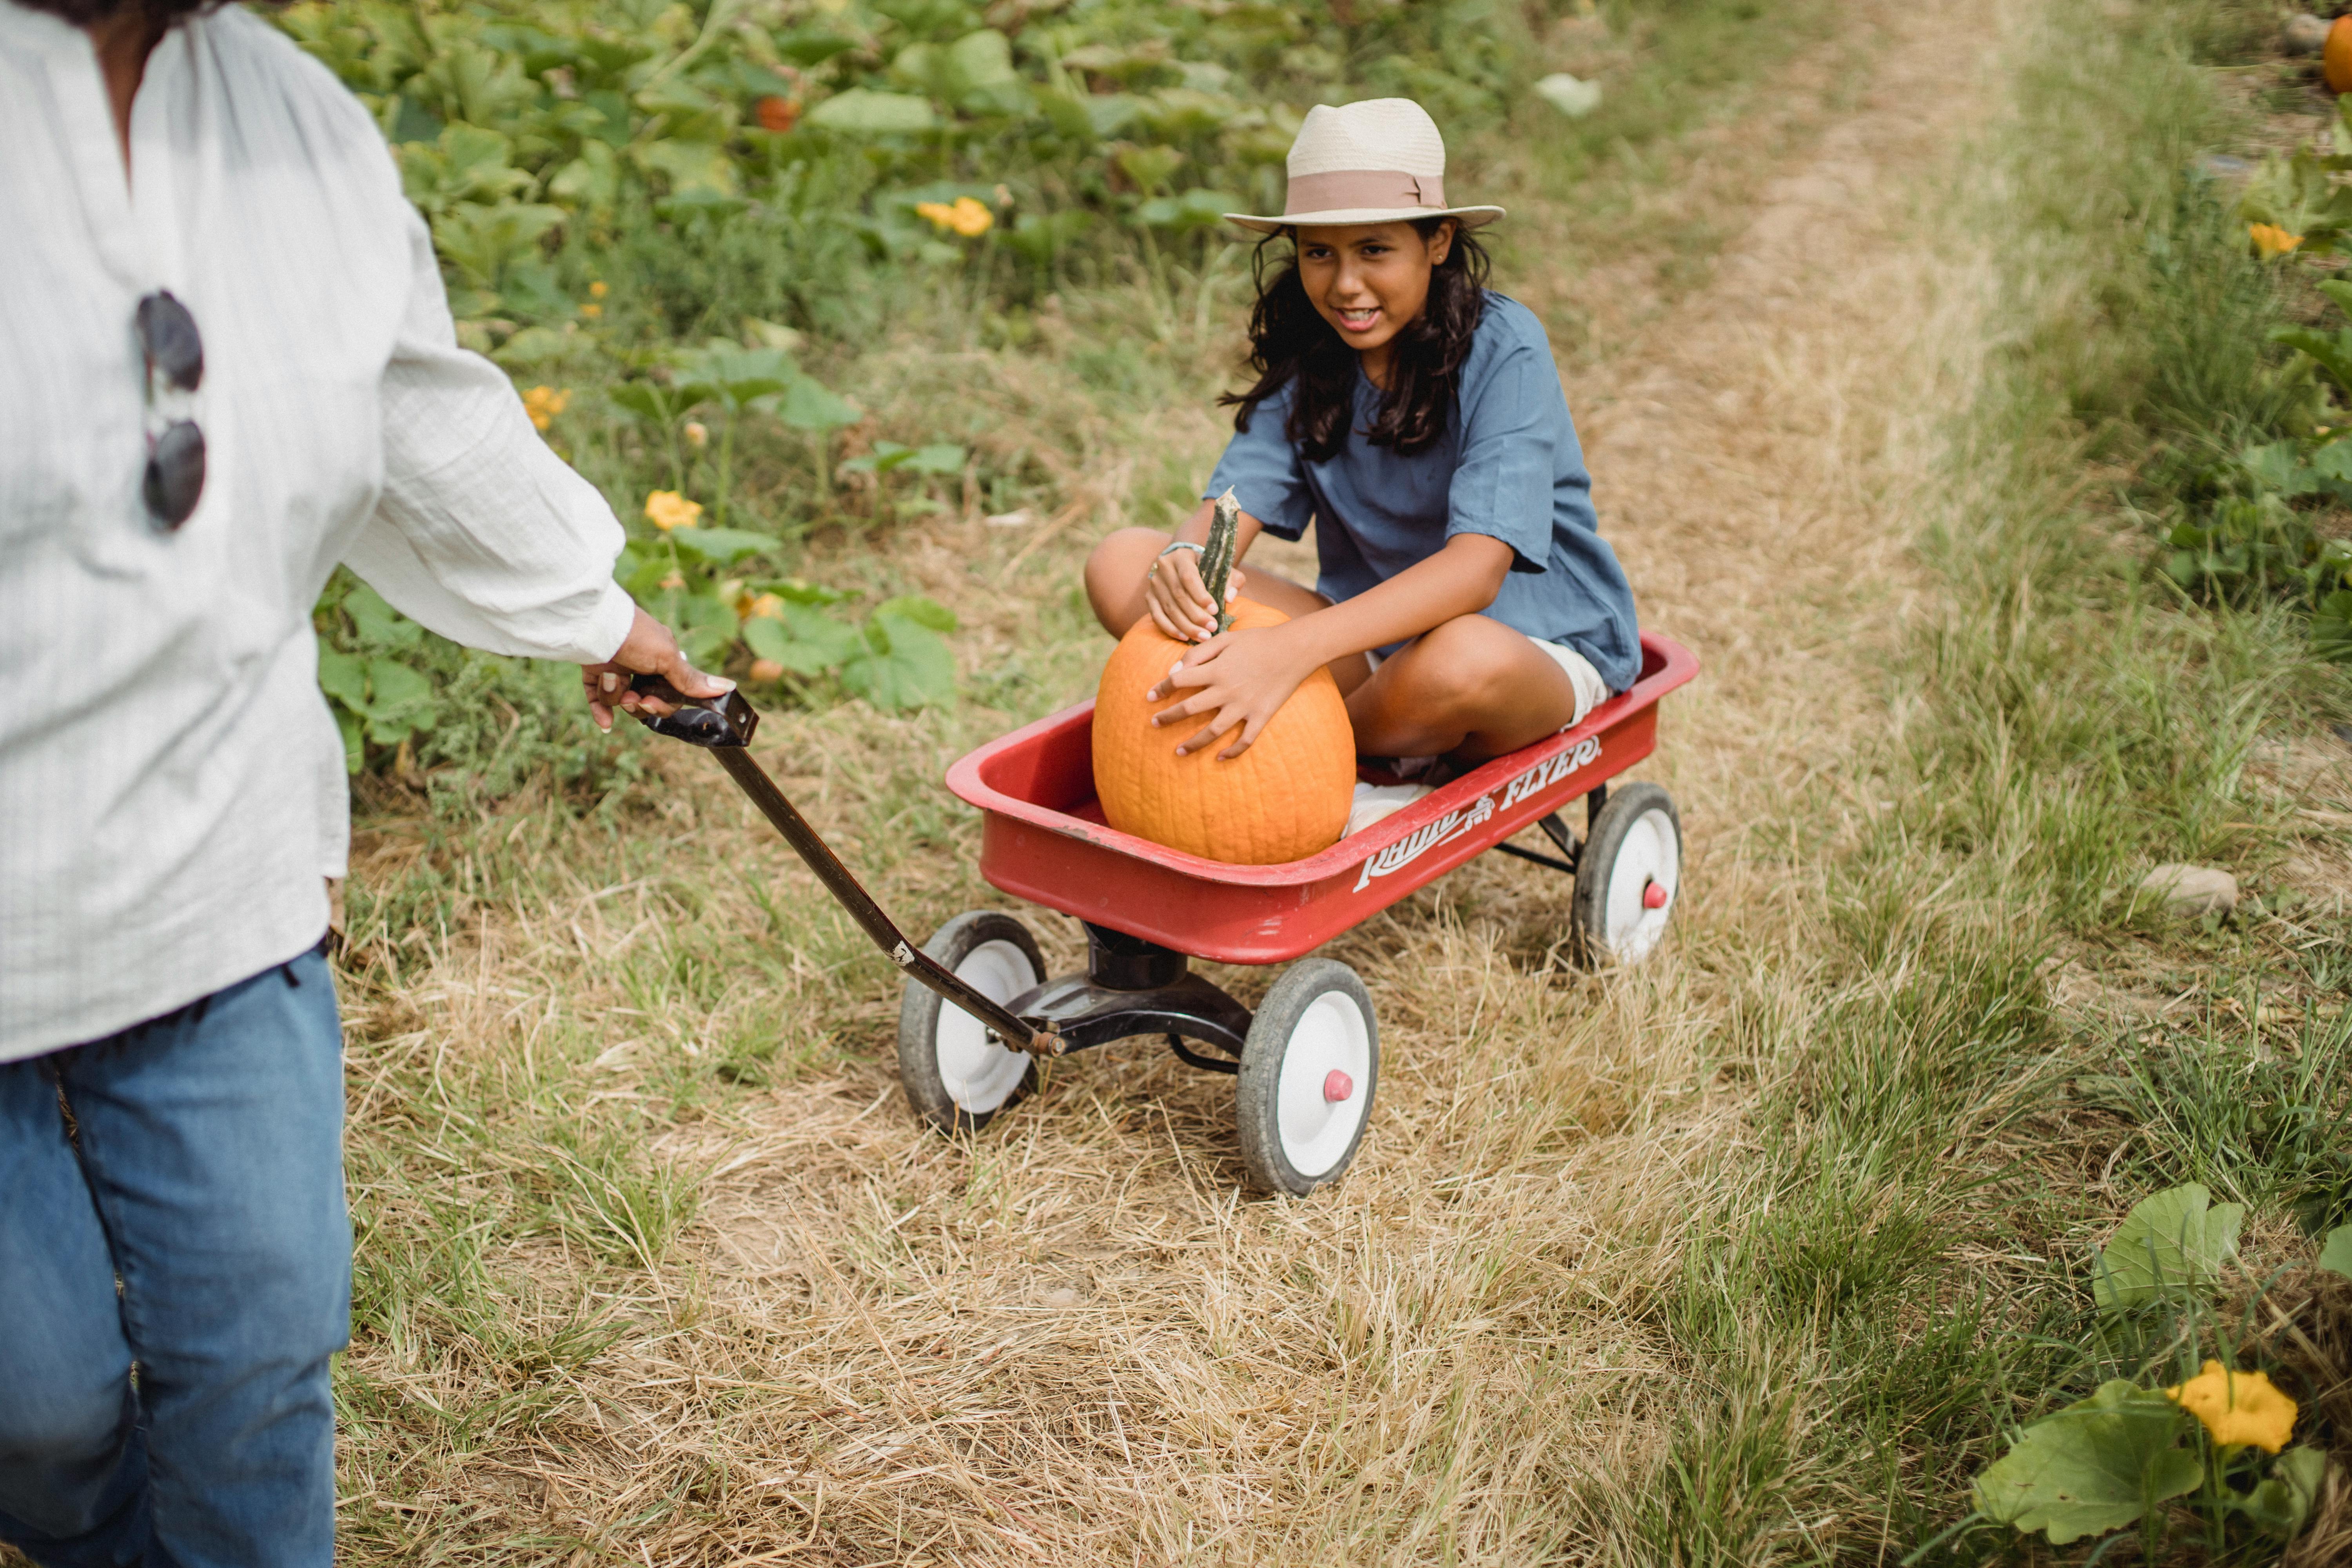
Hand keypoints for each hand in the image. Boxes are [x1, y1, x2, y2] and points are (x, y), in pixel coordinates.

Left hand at [580, 605, 734, 731]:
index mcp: (663, 660)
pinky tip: (605, 724)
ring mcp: (618, 669)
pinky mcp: (595, 672)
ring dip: (615, 696)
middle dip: (639, 705)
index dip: (662, 705)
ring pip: (621, 701)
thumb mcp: (667, 658)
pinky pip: (599, 700)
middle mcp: (641, 666)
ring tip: (610, 680)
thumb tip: (728, 688)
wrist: (593, 623)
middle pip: (647, 702)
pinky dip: (601, 711)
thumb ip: (692, 679)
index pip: (670, 695)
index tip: (651, 703)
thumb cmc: (635, 636)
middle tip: (631, 699)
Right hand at [1142, 546, 1245, 644]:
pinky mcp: (1149, 597)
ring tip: (1204, 637)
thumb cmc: (1207, 568)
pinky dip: (1170, 629)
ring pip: (1169, 609)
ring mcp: (1154, 583)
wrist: (1183, 564)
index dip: (1201, 596)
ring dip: (1187, 626)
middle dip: (1196, 616)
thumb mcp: (1221, 568)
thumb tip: (1229, 598)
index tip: (1215, 611)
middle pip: (1178, 596)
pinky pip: (1157, 617)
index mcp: (1181, 556)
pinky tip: (1185, 637)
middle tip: (1212, 628)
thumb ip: (1231, 580)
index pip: (1188, 577)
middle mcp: (1164, 568)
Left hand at [1145, 622, 1311, 759]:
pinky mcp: (1261, 716)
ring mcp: (1244, 706)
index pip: (1179, 681)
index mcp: (1216, 669)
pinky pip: (1245, 740)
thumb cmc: (1258, 641)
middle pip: (1189, 709)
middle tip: (1154, 724)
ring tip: (1178, 751)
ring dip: (1193, 743)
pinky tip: (1220, 758)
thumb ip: (1198, 654)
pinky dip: (1232, 752)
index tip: (1149, 697)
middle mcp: (1227, 690)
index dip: (1160, 689)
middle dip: (1168, 718)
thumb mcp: (1225, 639)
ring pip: (1213, 731)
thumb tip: (1174, 671)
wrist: (1294, 649)